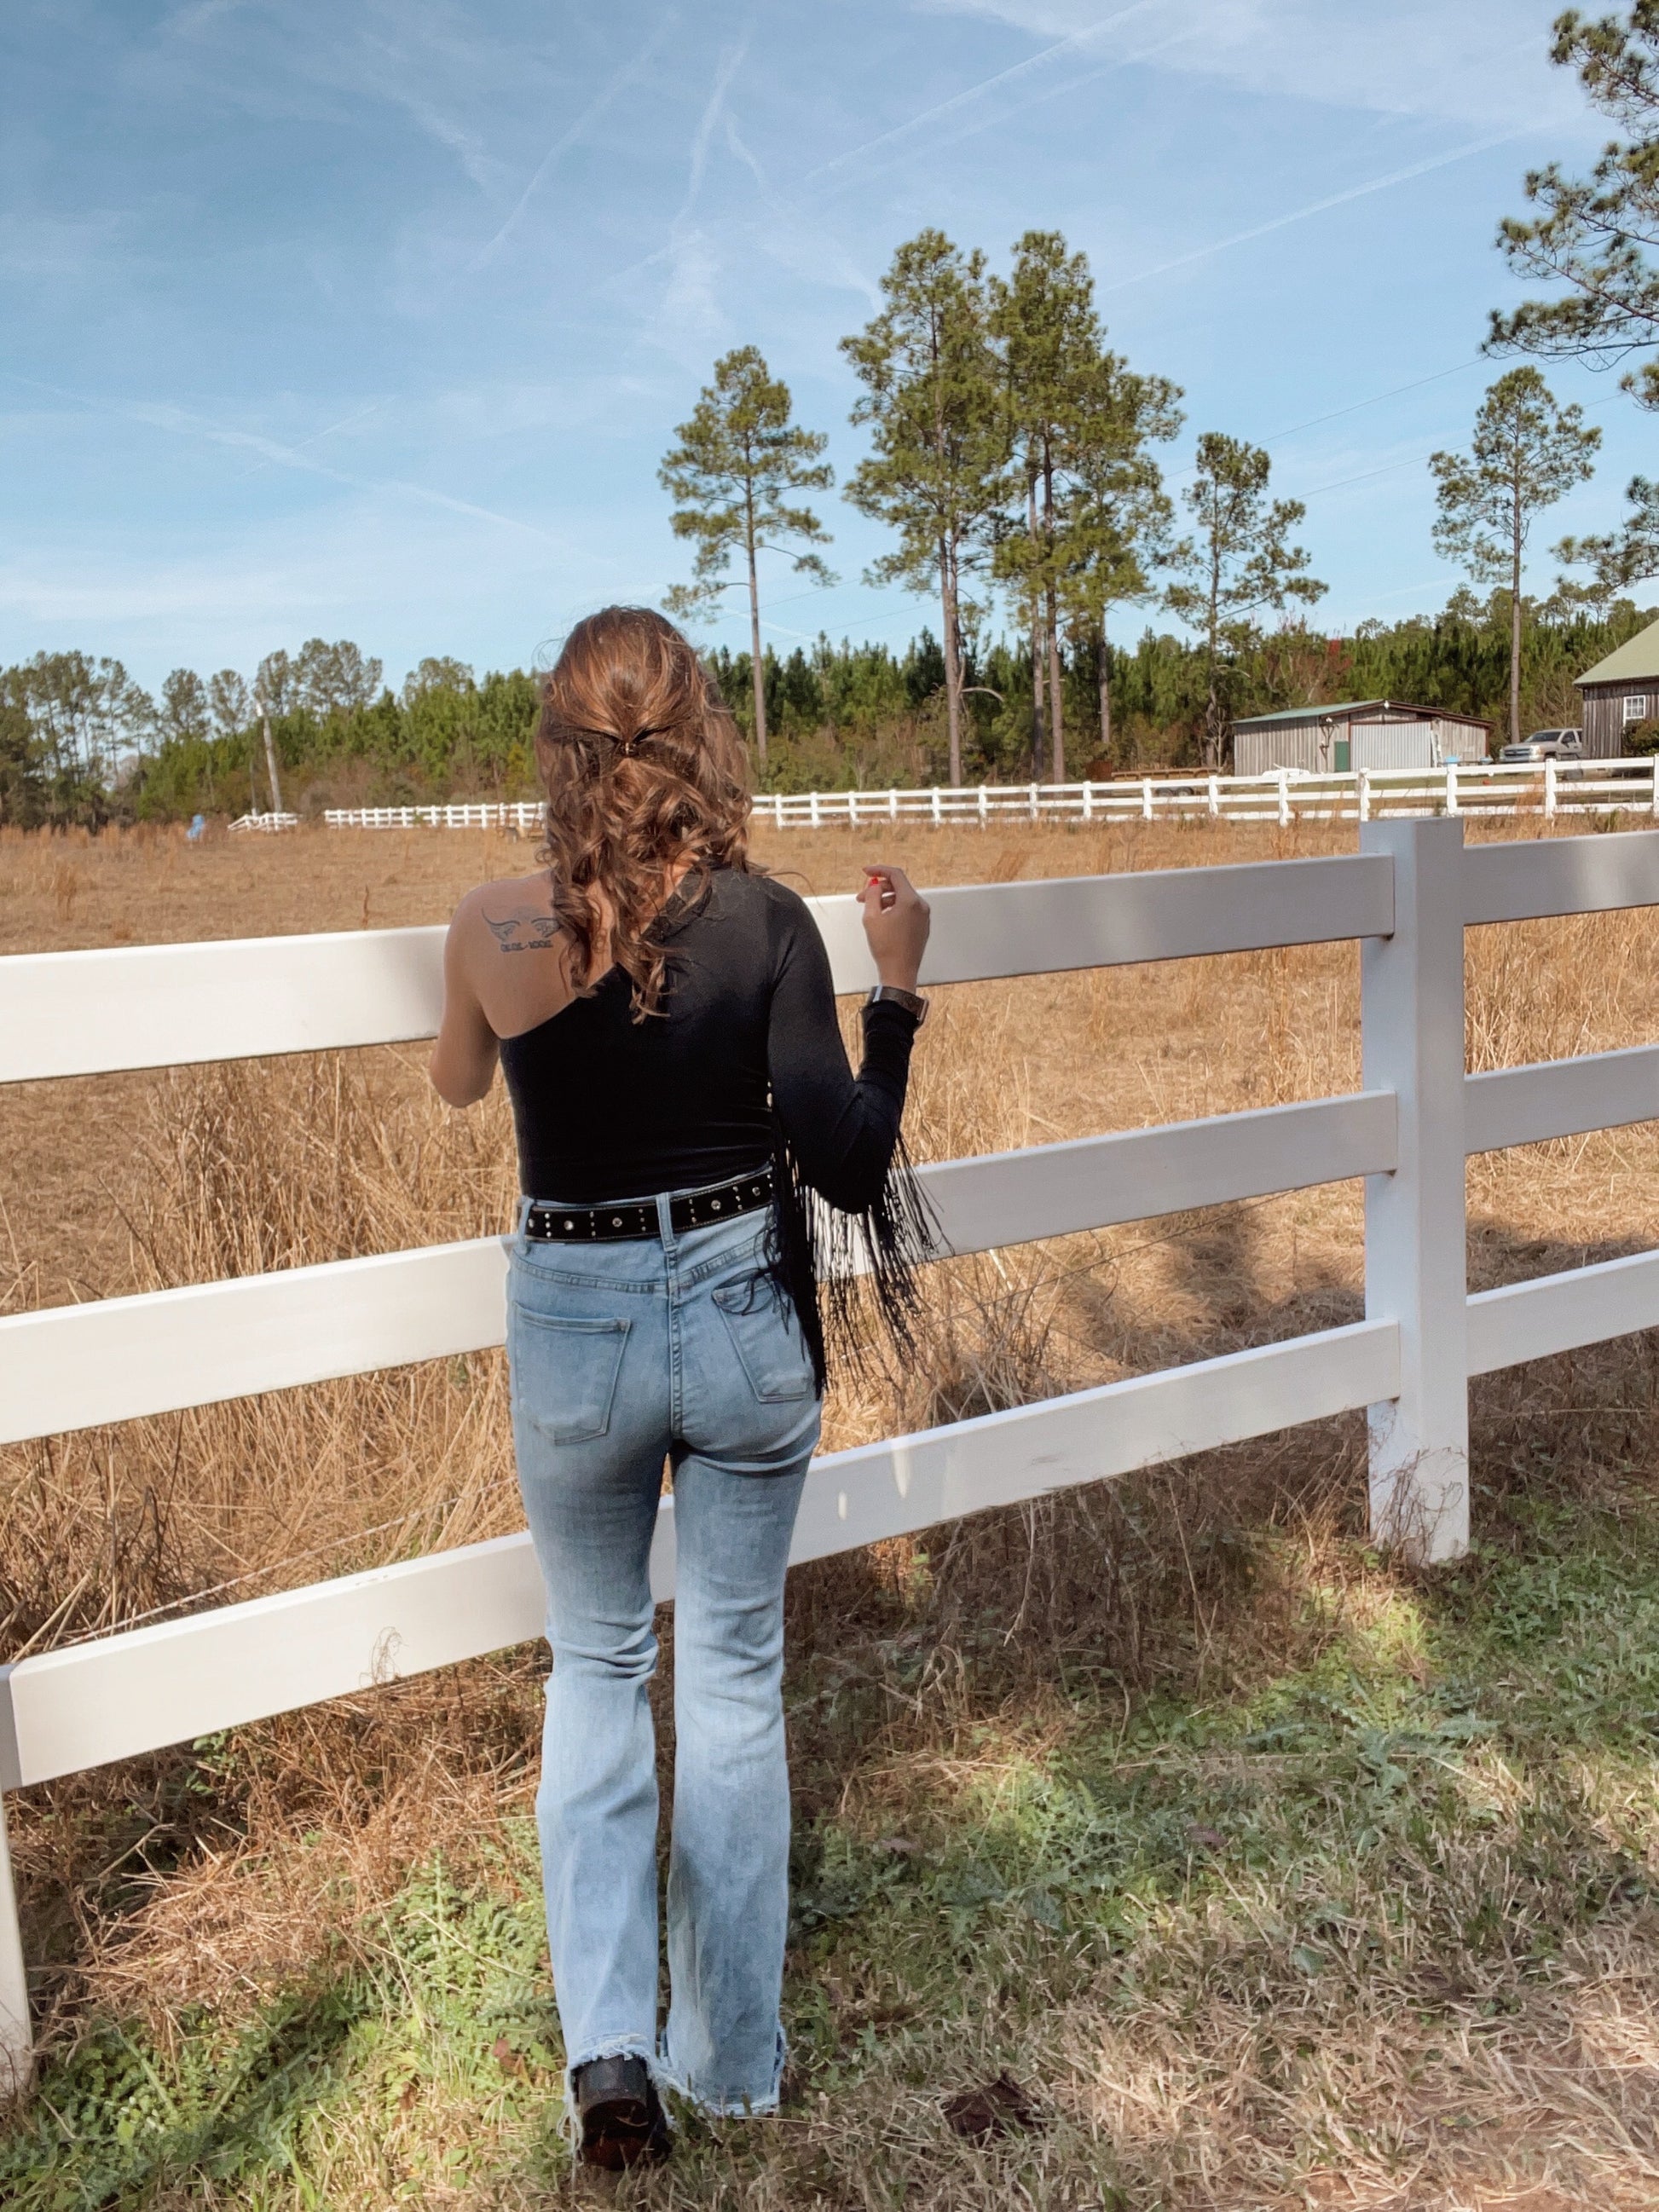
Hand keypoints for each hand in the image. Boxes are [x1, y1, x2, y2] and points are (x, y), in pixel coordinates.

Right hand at [858, 864, 929, 990]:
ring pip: (903, 899)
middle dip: (879, 889)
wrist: (899, 972)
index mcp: (910, 901)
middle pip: (899, 886)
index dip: (879, 870)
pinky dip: (894, 909)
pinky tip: (883, 918)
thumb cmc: (887, 949)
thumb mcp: (871, 917)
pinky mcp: (922, 926)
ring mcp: (923, 917)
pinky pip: (908, 910)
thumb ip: (872, 895)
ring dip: (886, 900)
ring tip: (871, 909)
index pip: (895, 874)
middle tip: (863, 895)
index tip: (867, 871)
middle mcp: (921, 906)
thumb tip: (875, 886)